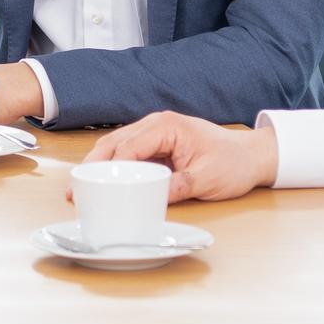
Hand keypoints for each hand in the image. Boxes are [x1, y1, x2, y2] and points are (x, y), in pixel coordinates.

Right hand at [80, 112, 278, 202]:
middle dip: (91, 166)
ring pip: (115, 147)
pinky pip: (127, 154)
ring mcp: (153, 133)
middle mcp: (155, 125)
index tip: (91, 188)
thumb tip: (152, 198)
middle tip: (73, 190)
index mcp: (166, 126)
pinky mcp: (155, 145)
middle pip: (113, 144)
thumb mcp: (207, 179)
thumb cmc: (232, 162)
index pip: (128, 147)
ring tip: (78, 188)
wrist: (250, 155)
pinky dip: (112, 167)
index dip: (107, 168)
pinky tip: (101, 183)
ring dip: (97, 166)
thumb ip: (179, 187)